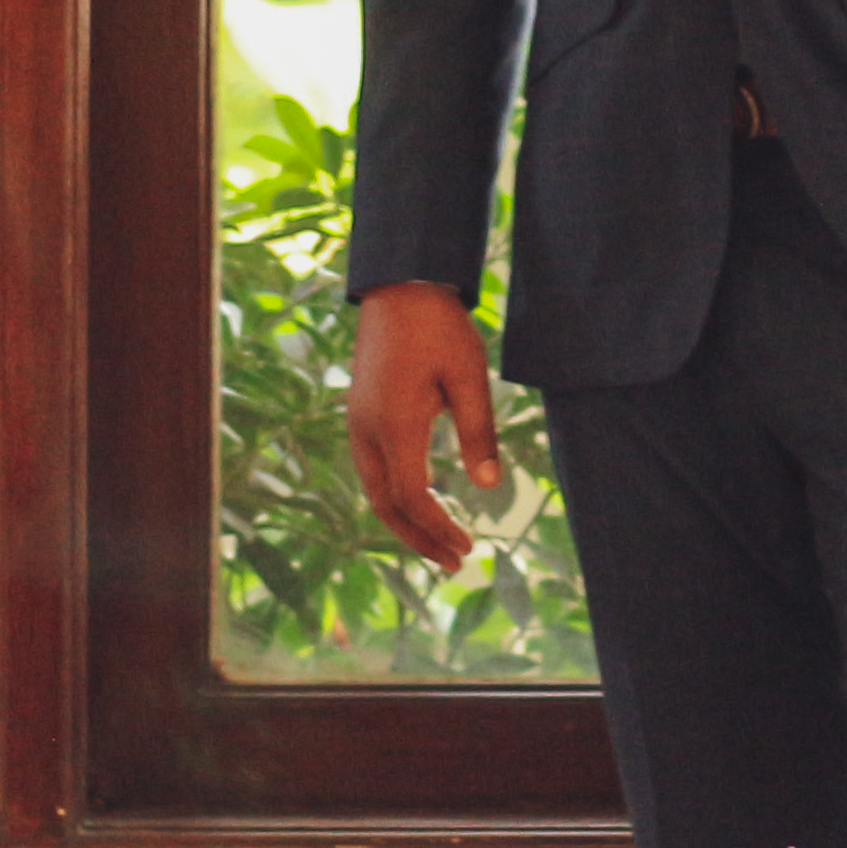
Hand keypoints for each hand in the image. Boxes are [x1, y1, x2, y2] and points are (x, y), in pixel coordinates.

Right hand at [348, 282, 500, 569]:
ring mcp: (358, 422)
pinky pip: (373, 470)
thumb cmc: (439, 327)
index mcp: (394, 423)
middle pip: (385, 505)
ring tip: (440, 542)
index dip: (438, 527)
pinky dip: (396, 496)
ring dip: (406, 520)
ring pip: (374, 490)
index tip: (466, 547)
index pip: (412, 496)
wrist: (400, 286)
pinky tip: (424, 501)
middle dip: (419, 538)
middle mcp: (367, 429)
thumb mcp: (470, 376)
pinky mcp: (361, 414)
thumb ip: (478, 432)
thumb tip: (488, 486)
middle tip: (454, 561)